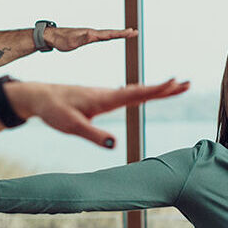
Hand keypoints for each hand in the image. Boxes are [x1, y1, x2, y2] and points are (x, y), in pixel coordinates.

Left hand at [6, 78, 190, 148]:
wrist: (39, 96)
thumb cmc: (54, 110)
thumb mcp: (72, 126)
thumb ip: (93, 135)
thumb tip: (114, 146)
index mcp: (105, 99)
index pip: (136, 94)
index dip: (156, 89)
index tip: (175, 82)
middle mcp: (108, 94)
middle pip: (142, 90)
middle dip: (166, 88)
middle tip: (188, 83)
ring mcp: (106, 95)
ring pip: (137, 91)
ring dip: (158, 89)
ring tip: (177, 86)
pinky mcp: (102, 98)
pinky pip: (129, 94)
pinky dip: (144, 92)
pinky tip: (149, 93)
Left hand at [43, 26, 136, 53]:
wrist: (51, 36)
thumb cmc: (61, 40)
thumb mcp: (72, 41)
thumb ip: (82, 38)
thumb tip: (92, 35)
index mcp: (91, 34)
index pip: (109, 34)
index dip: (121, 33)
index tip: (132, 32)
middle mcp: (92, 32)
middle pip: (111, 32)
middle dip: (123, 33)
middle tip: (135, 32)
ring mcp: (89, 34)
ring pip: (107, 34)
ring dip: (118, 34)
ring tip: (128, 33)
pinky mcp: (86, 37)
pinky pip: (101, 37)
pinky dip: (110, 36)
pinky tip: (111, 37)